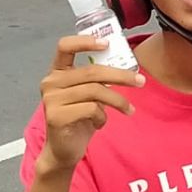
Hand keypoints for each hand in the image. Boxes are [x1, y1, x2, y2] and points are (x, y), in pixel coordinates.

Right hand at [38, 36, 143, 172]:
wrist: (64, 149)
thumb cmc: (79, 117)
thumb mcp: (89, 94)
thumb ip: (98, 79)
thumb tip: (130, 68)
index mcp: (57, 72)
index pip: (64, 47)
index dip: (85, 41)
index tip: (107, 43)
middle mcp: (51, 82)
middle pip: (92, 71)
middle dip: (121, 76)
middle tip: (141, 81)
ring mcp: (51, 99)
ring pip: (96, 90)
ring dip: (118, 100)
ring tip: (128, 110)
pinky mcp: (56, 116)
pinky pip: (91, 109)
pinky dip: (103, 117)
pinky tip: (100, 123)